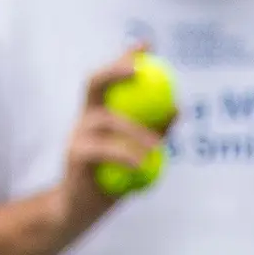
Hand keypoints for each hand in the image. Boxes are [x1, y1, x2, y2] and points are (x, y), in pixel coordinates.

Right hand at [51, 49, 165, 232]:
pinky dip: (125, 156)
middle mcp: (83, 118)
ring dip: (135, 131)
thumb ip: (154, 131)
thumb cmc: (109, 181)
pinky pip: (103, 151)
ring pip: (106, 121)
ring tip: (157, 146)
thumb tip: (179, 108)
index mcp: (97, 112)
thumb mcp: (135, 154)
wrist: (78, 210)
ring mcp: (76, 136)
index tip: (146, 44)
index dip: (125, 57)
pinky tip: (143, 165)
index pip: (108, 77)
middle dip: (114, 69)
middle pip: (94, 82)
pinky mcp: (74, 157)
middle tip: (140, 69)